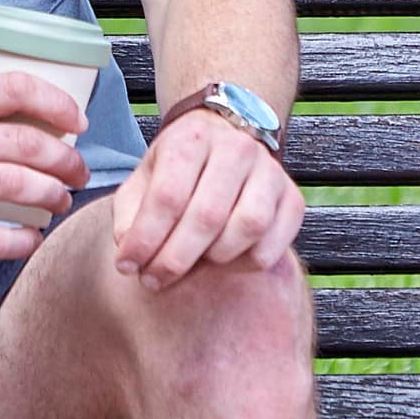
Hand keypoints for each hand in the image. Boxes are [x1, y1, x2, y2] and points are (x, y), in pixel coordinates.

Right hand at [0, 73, 89, 262]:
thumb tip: (19, 117)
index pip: (13, 88)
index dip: (57, 103)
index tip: (77, 120)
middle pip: (25, 142)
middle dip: (66, 159)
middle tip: (78, 170)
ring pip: (15, 186)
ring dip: (51, 196)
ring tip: (60, 200)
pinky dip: (21, 241)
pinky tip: (30, 239)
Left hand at [111, 107, 303, 291]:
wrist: (226, 142)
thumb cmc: (178, 169)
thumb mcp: (144, 180)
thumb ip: (130, 217)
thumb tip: (131, 258)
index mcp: (192, 138)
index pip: (167, 195)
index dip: (145, 239)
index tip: (126, 266)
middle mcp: (236, 148)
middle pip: (207, 215)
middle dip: (174, 259)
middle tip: (153, 280)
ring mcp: (270, 172)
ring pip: (247, 227)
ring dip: (213, 259)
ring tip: (191, 267)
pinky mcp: (293, 199)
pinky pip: (272, 246)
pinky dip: (245, 264)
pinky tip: (222, 261)